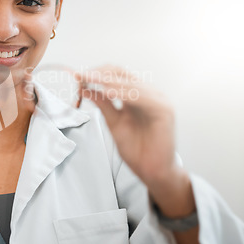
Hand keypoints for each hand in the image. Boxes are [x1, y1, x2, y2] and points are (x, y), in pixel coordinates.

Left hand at [77, 65, 176, 187]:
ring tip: (91, 80)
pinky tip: (108, 91)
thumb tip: (85, 88)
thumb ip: (102, 104)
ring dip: (107, 80)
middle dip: (99, 73)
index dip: (97, 72)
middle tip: (82, 75)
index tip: (79, 75)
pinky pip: (142, 97)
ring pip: (130, 83)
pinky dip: (123, 92)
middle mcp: (148, 94)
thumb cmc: (136, 148)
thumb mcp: (113, 122)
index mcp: (137, 95)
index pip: (116, 75)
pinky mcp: (164, 110)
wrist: (151, 171)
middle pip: (122, 74)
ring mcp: (158, 100)